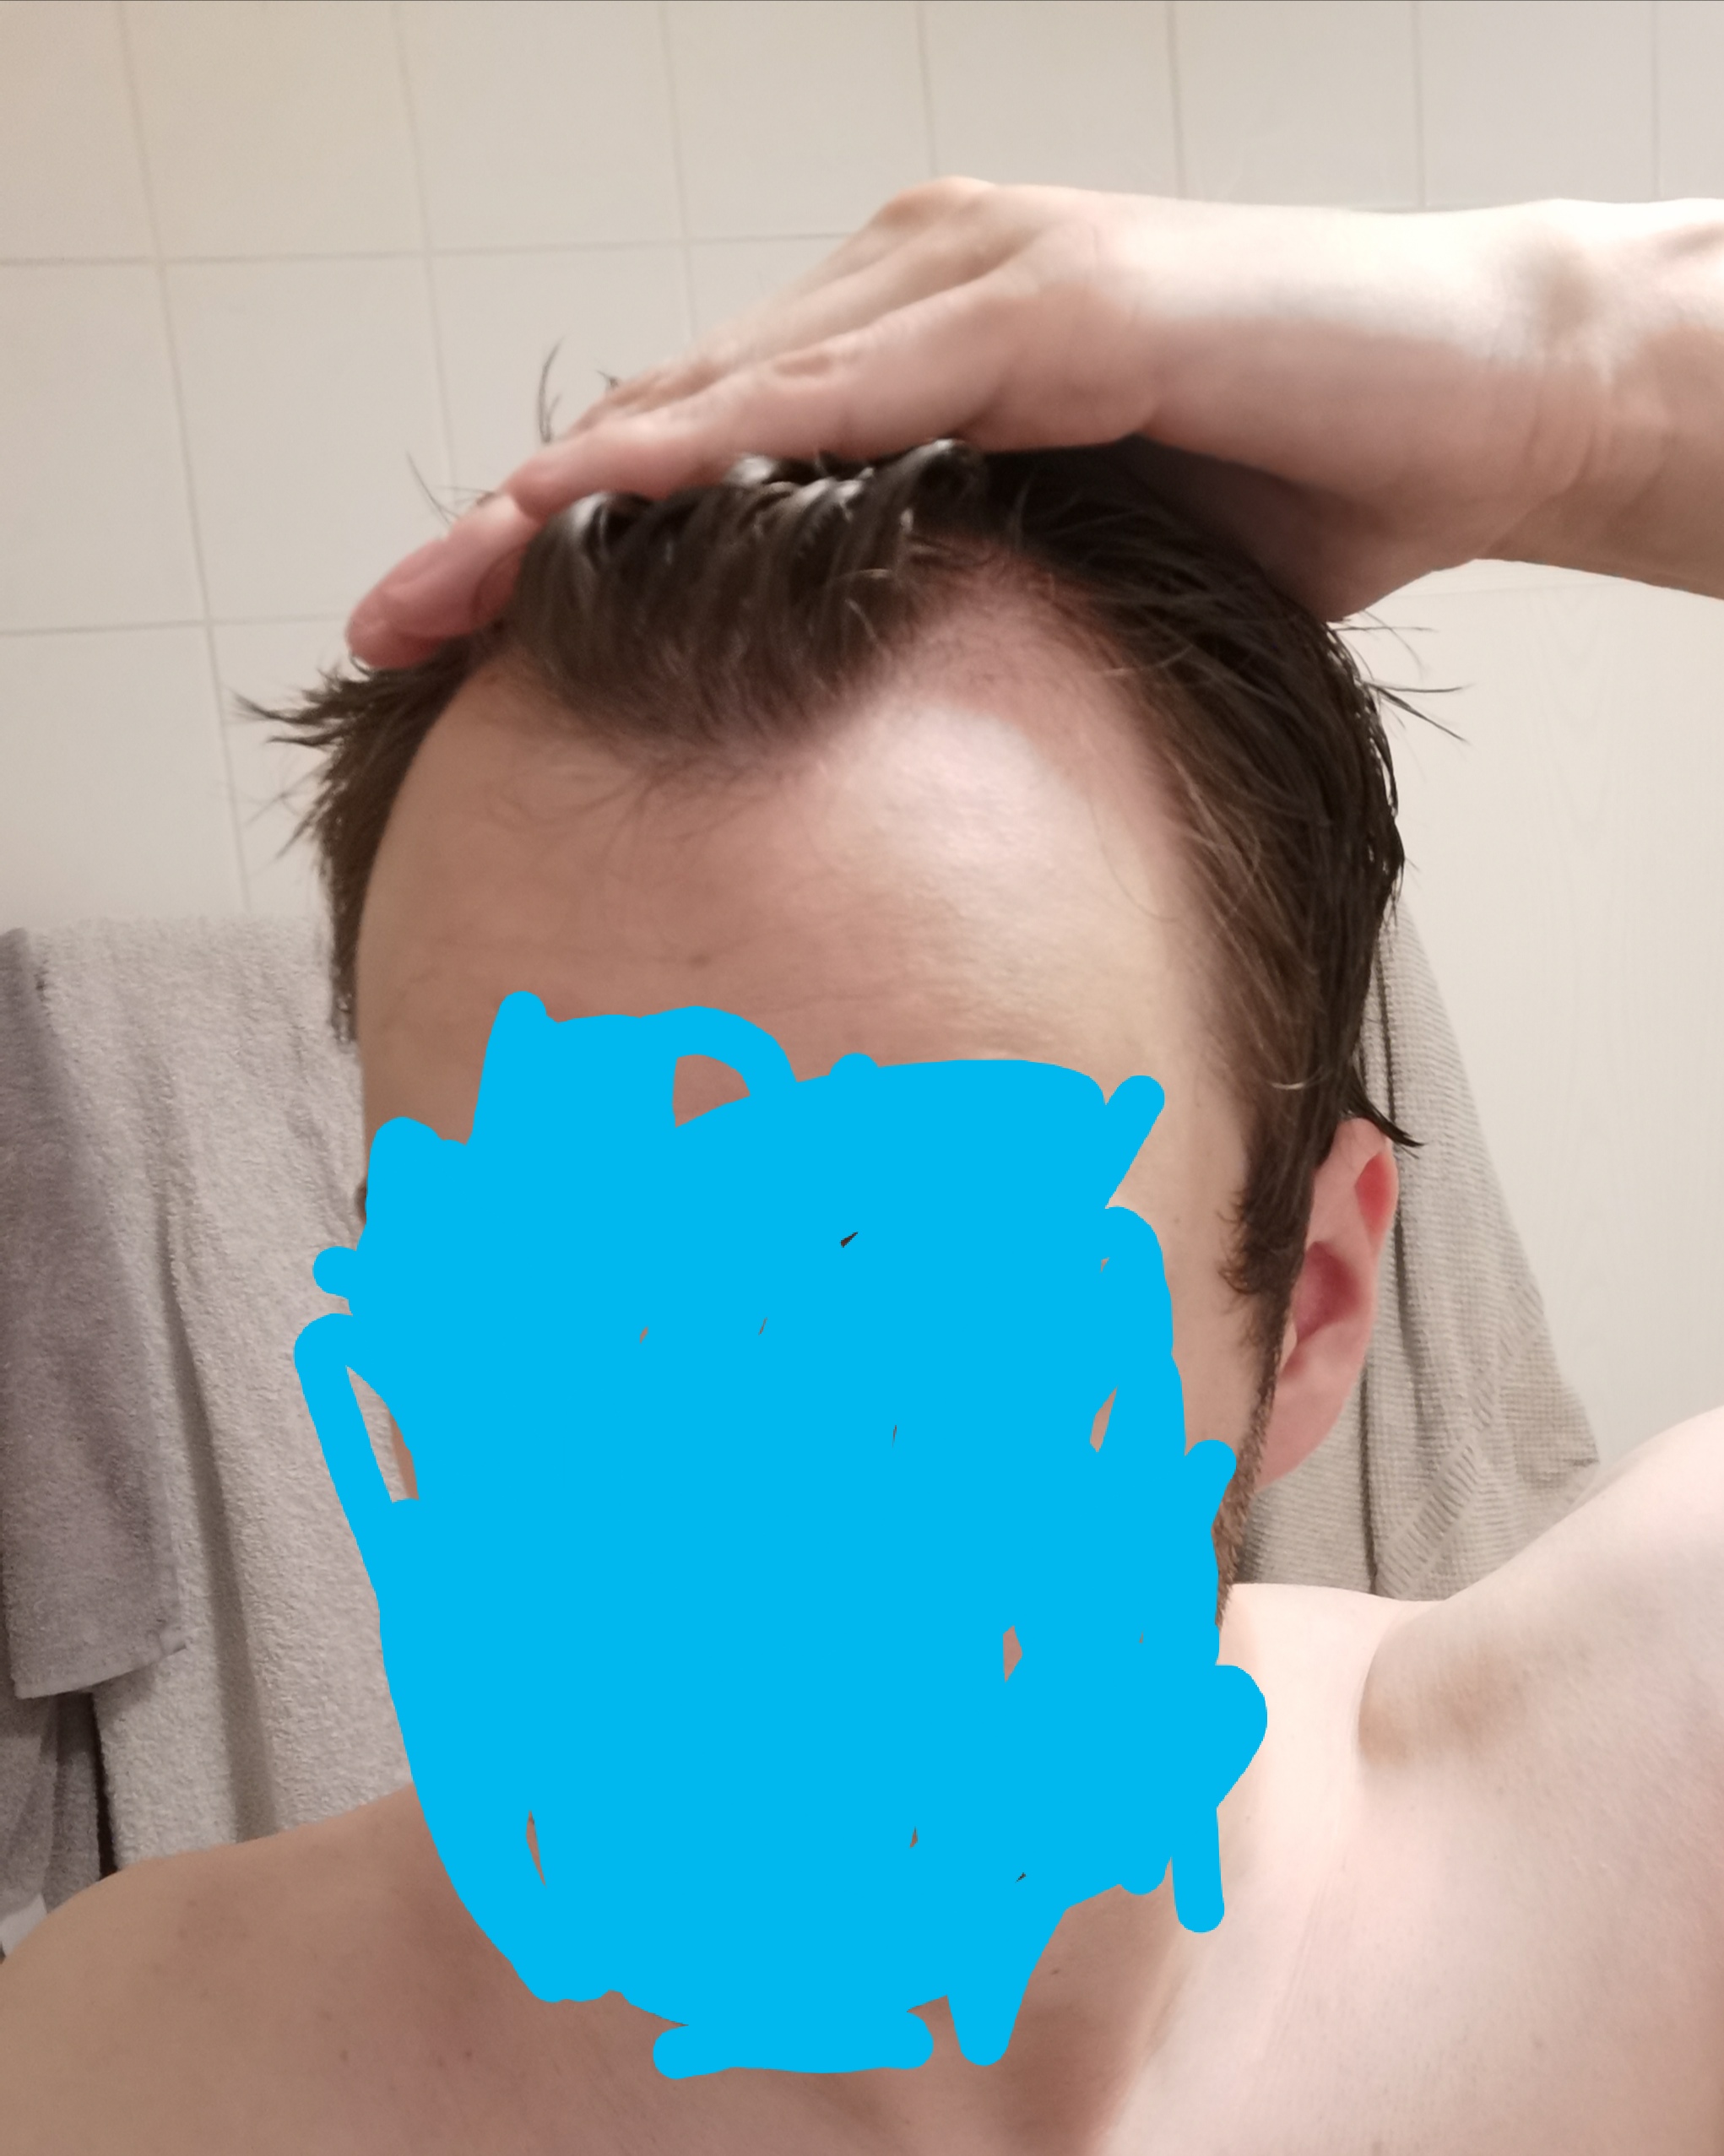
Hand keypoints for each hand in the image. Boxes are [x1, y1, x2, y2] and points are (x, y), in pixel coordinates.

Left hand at [346, 182, 1629, 665]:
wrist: (1492, 398)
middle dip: (514, 528)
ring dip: (574, 492)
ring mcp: (976, 277)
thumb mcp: (1086, 580)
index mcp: (910, 357)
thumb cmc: (1295, 496)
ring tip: (441, 582)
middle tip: (380, 625)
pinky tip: (606, 501)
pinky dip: (728, 443)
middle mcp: (914, 289)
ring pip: (728, 391)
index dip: (561, 549)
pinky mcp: (1057, 301)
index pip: (702, 455)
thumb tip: (883, 764)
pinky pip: (856, 384)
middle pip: (670, 416)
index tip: (445, 645)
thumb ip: (969, 624)